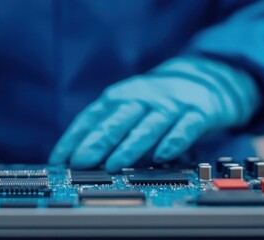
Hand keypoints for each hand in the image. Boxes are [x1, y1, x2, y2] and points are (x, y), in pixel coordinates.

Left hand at [49, 57, 259, 171]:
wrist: (204, 79)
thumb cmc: (156, 102)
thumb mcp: (128, 109)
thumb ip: (105, 130)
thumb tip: (74, 160)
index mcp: (119, 98)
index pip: (91, 118)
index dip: (74, 138)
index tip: (59, 160)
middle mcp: (142, 99)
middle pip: (117, 121)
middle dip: (96, 142)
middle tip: (81, 162)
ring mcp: (169, 105)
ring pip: (148, 126)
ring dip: (130, 146)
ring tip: (114, 164)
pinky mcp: (197, 113)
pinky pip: (185, 128)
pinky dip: (174, 141)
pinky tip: (162, 156)